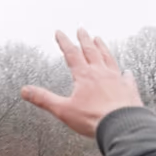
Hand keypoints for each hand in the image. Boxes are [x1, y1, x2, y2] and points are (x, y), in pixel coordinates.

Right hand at [22, 28, 143, 137]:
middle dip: (84, 39)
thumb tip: (26, 91)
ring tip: (99, 40)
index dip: (64, 42)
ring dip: (102, 48)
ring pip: (108, 58)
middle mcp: (101, 73)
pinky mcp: (128, 89)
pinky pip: (127, 77)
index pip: (71, 53)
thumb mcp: (63, 110)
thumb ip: (43, 99)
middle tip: (82, 29)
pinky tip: (127, 71)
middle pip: (91, 51)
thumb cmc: (94, 119)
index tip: (60, 33)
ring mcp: (117, 79)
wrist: (121, 126)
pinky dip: (125, 73)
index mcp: (84, 75)